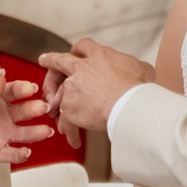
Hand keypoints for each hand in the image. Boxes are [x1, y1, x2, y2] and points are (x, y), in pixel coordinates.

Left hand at [0, 73, 52, 166]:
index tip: (31, 87)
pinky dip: (21, 154)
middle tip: (42, 107)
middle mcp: (1, 116)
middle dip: (35, 109)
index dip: (23, 88)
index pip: (14, 91)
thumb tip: (2, 75)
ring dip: (36, 132)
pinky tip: (26, 151)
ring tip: (44, 131)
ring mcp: (0, 135)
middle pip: (24, 111)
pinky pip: (13, 154)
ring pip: (24, 133)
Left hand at [38, 39, 153, 133]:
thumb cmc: (138, 89)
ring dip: (55, 103)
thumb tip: (140, 70)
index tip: (74, 53)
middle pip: (59, 61)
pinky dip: (70, 130)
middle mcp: (81, 68)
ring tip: (53, 111)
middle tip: (45, 61)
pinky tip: (74, 139)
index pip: (84, 47)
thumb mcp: (141, 69)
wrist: (130, 105)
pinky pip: (65, 120)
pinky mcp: (69, 107)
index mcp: (99, 56)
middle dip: (50, 61)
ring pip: (57, 94)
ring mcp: (73, 87)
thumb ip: (134, 67)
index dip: (77, 51)